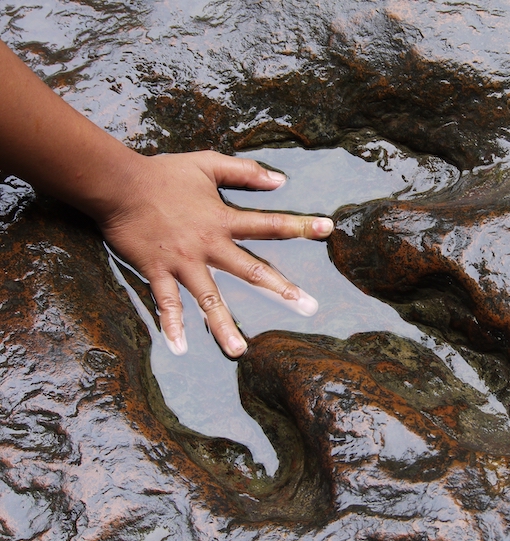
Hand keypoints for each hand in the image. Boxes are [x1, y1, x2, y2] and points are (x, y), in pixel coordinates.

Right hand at [97, 150, 332, 357]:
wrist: (118, 183)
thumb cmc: (164, 173)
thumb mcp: (208, 164)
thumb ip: (244, 172)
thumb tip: (280, 180)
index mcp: (223, 219)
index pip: (270, 224)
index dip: (301, 225)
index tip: (329, 229)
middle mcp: (209, 244)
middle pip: (252, 270)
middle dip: (282, 289)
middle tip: (308, 308)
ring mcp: (183, 262)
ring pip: (209, 298)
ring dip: (224, 326)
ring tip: (240, 352)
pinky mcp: (157, 271)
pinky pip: (166, 303)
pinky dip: (171, 325)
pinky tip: (180, 348)